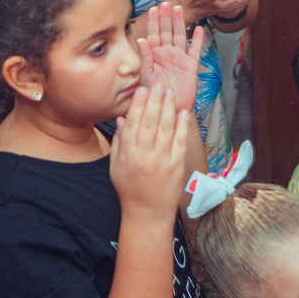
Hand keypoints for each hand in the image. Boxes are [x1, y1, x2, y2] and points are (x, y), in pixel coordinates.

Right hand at [109, 83, 189, 222]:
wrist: (147, 214)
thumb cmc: (129, 189)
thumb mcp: (115, 166)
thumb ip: (118, 142)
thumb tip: (121, 118)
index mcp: (128, 154)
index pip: (133, 123)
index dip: (138, 104)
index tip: (142, 89)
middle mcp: (145, 155)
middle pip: (150, 121)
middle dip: (155, 100)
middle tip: (159, 84)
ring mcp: (163, 160)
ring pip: (166, 128)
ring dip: (168, 108)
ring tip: (170, 92)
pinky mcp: (177, 166)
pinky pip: (180, 141)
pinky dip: (182, 126)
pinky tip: (183, 112)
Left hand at [138, 3, 201, 109]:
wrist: (169, 108)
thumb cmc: (154, 93)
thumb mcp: (146, 75)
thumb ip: (145, 57)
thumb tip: (141, 39)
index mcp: (154, 55)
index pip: (153, 34)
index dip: (154, 21)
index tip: (154, 8)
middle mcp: (167, 54)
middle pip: (167, 31)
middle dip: (166, 17)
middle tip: (167, 3)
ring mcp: (179, 58)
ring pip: (180, 36)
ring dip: (180, 23)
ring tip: (180, 9)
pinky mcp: (191, 65)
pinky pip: (195, 50)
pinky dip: (197, 39)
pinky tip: (199, 28)